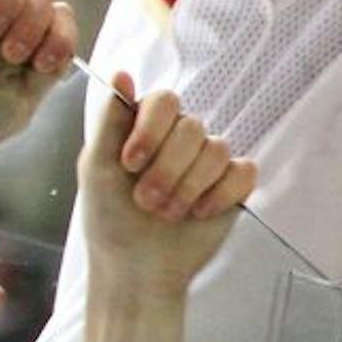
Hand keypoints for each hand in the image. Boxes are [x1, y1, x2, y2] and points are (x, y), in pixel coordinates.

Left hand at [81, 75, 256, 294]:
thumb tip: (121, 74)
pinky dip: (220, 194)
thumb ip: (111, 122)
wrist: (137, 267)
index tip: (130, 163)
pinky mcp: (234, 187)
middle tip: (146, 200)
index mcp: (148, 128)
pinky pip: (243, 173)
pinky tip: (199, 212)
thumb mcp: (98, 168)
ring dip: (189, 186)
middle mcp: (181, 140)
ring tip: (168, 212)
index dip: (152, 130)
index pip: (165, 101)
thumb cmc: (110, 219)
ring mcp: (210, 163)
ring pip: (218, 151)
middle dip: (167, 169)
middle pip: (193, 128)